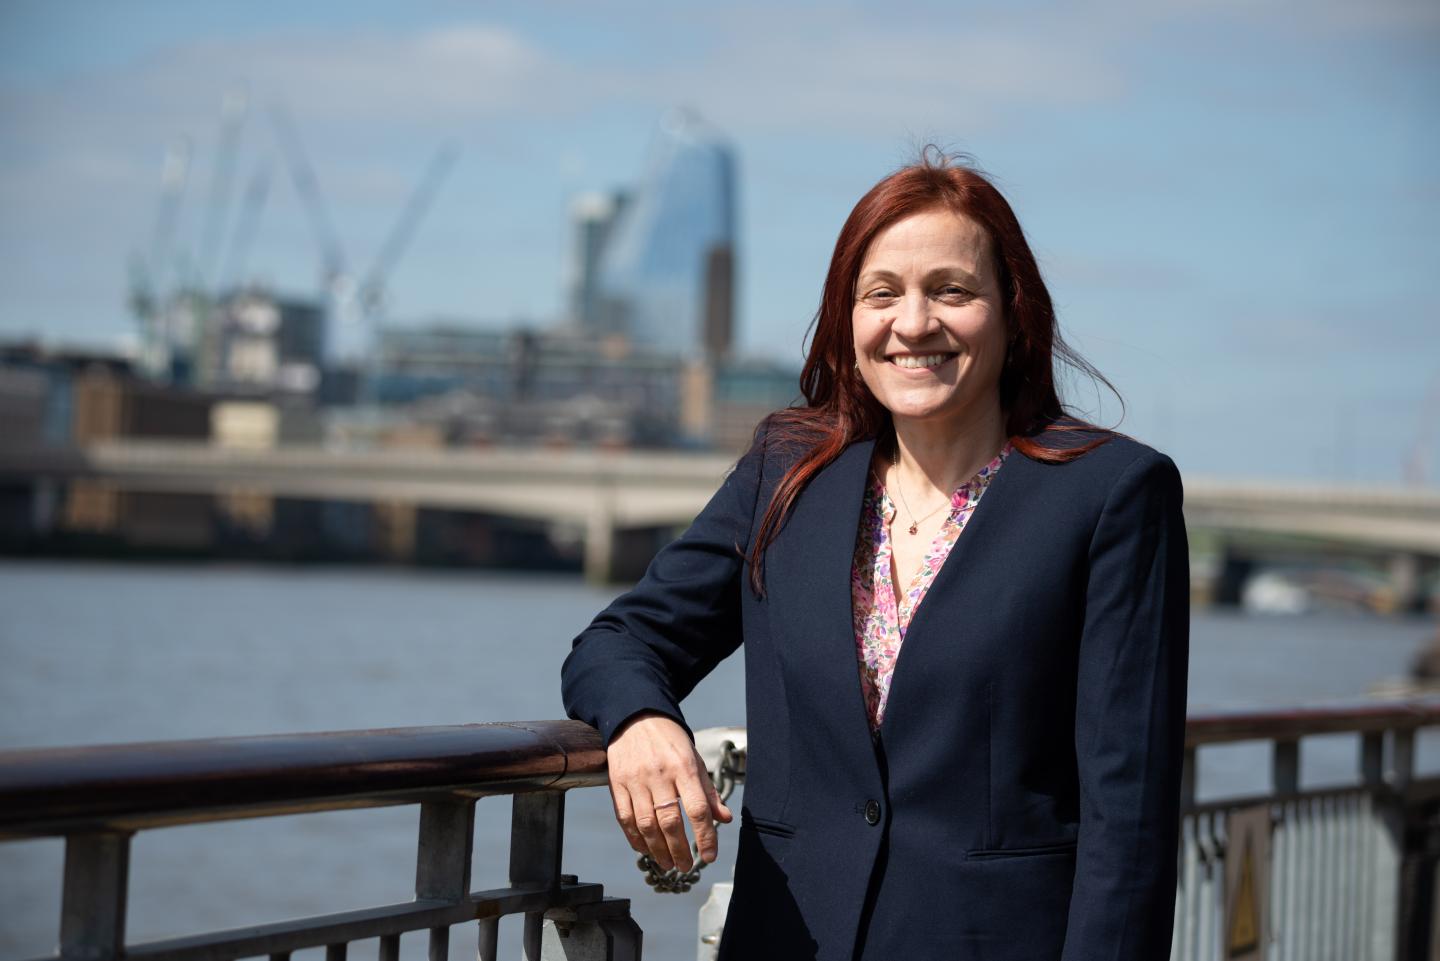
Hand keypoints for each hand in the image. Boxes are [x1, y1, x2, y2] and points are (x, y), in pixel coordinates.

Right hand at [605, 711, 732, 871]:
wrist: (635, 717)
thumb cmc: (670, 741)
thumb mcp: (695, 759)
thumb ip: (709, 792)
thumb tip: (725, 819)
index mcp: (684, 767)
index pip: (697, 808)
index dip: (705, 836)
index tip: (710, 856)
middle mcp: (659, 774)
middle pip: (670, 821)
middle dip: (680, 850)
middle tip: (686, 866)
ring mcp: (635, 780)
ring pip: (646, 824)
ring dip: (658, 850)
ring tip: (668, 864)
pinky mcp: (617, 783)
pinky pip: (624, 818)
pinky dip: (635, 839)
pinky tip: (646, 850)